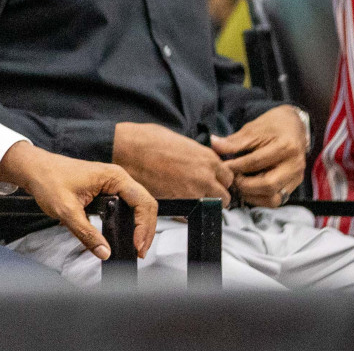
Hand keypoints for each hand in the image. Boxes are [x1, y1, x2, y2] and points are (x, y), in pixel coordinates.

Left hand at [0, 141, 157, 259]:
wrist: (34, 169)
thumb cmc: (48, 180)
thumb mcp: (66, 211)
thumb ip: (86, 233)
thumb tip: (105, 253)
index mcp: (114, 177)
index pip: (143, 203)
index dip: (144, 227)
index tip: (137, 247)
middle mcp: (118, 178)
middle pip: (145, 204)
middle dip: (146, 230)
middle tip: (140, 252)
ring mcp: (113, 183)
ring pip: (138, 206)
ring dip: (141, 226)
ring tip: (136, 247)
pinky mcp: (107, 190)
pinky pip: (127, 206)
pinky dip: (131, 221)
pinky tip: (126, 236)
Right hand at [113, 122, 234, 203]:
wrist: (124, 150)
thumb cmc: (145, 140)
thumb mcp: (178, 139)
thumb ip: (196, 153)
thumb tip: (199, 160)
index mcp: (207, 158)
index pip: (228, 177)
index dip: (220, 179)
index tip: (212, 180)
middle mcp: (205, 176)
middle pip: (224, 195)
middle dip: (215, 195)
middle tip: (202, 191)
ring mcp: (192, 192)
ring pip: (211, 206)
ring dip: (202, 203)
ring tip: (188, 197)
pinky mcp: (177, 203)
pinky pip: (190, 213)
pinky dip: (185, 211)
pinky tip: (176, 201)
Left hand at [209, 105, 307, 207]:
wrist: (295, 126)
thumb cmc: (272, 126)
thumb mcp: (253, 129)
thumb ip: (234, 141)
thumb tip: (214, 145)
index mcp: (286, 147)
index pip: (256, 162)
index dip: (236, 166)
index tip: (222, 167)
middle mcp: (294, 165)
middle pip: (268, 185)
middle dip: (244, 185)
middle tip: (230, 179)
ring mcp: (296, 178)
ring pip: (273, 198)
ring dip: (252, 195)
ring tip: (238, 185)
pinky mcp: (294, 185)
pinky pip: (276, 200)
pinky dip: (260, 198)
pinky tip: (248, 190)